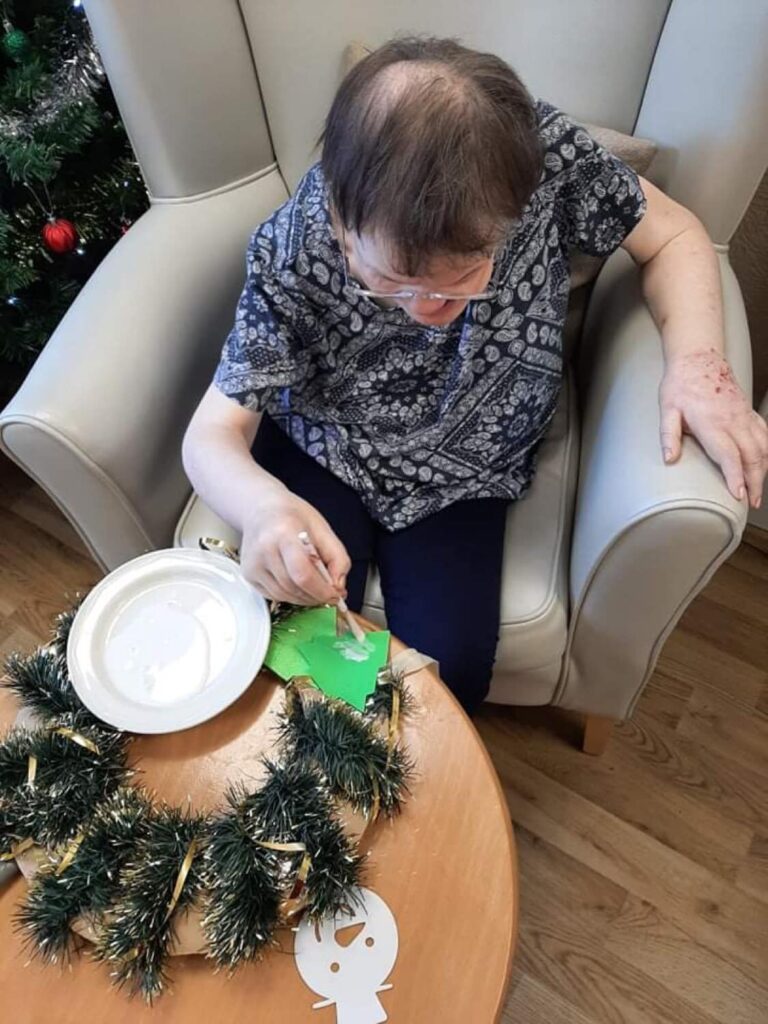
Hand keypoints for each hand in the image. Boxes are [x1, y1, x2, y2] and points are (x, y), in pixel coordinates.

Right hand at [240, 489, 351, 604]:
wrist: (262, 508)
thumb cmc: (292, 515)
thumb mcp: (323, 529)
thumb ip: (337, 558)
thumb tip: (338, 587)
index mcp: (284, 533)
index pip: (303, 574)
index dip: (322, 591)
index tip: (336, 595)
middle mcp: (264, 550)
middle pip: (294, 588)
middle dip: (316, 596)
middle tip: (330, 593)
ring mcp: (253, 564)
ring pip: (284, 596)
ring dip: (305, 598)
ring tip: (316, 587)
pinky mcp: (248, 574)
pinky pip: (274, 595)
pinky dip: (291, 595)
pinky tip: (298, 583)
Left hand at [659, 348, 767, 507]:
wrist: (698, 357)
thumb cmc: (680, 385)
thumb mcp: (667, 409)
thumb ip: (668, 435)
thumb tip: (669, 460)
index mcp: (711, 422)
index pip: (728, 454)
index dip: (735, 476)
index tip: (739, 495)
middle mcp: (732, 420)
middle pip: (751, 456)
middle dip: (754, 482)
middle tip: (751, 503)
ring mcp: (743, 416)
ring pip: (762, 447)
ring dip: (763, 470)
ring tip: (758, 492)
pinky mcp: (748, 412)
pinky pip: (764, 435)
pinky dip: (767, 452)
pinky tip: (765, 465)